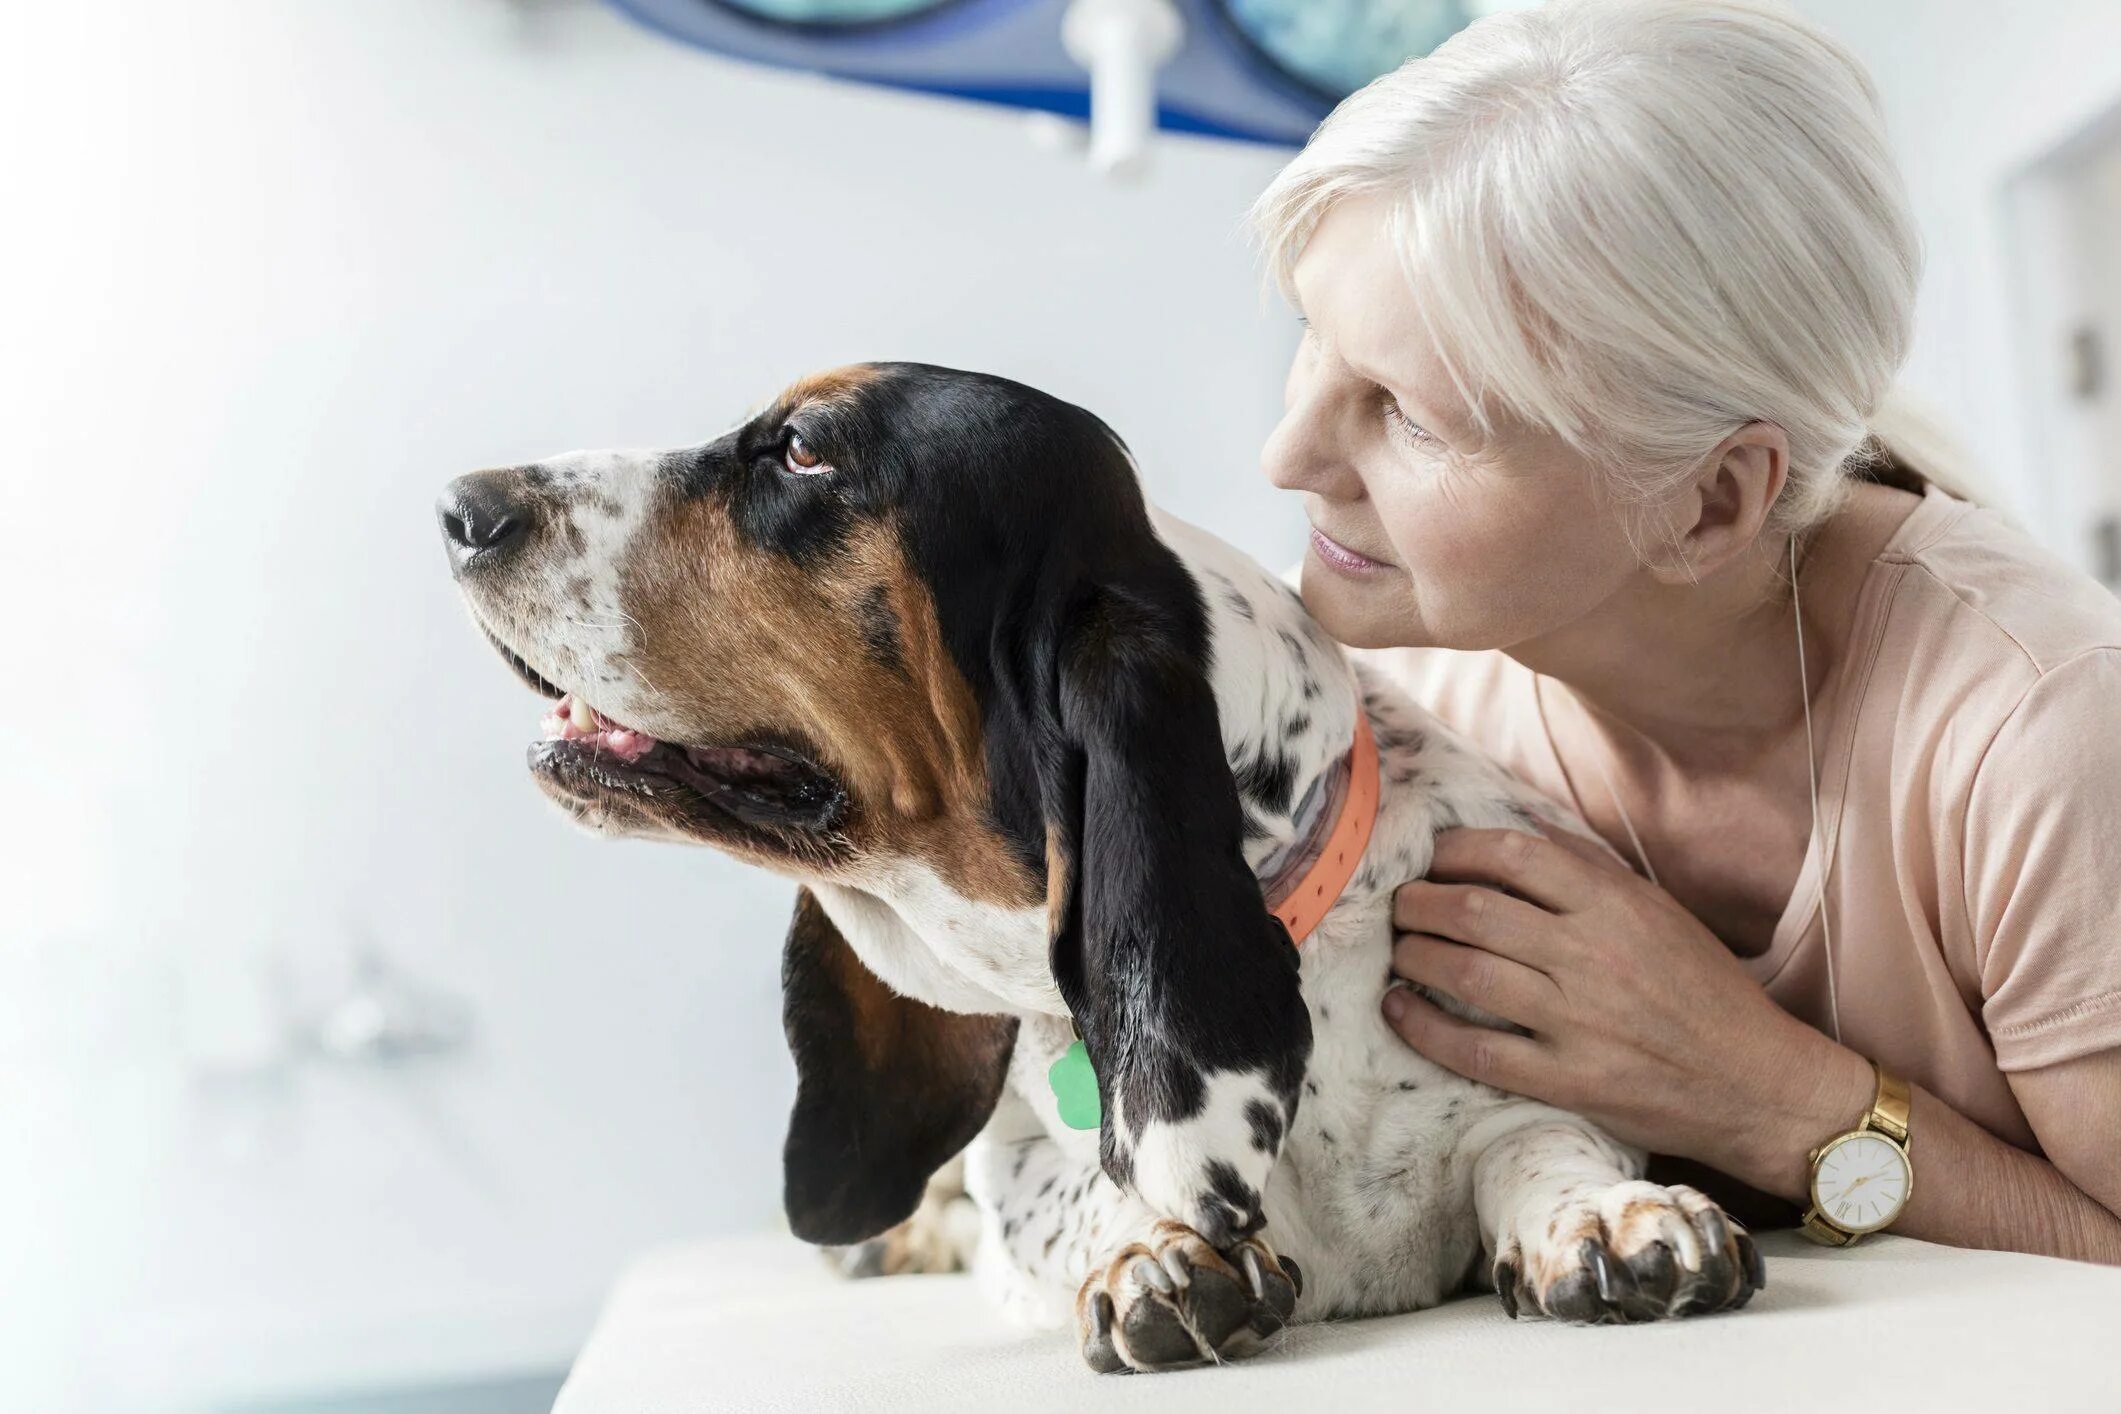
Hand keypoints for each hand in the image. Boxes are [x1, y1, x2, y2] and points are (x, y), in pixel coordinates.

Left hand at [1380, 828, 1872, 1199]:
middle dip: (1419, 901)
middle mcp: (1591, 955)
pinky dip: (1425, 1027)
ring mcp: (1577, 1020)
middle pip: (1474, 910)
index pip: (1512, 855)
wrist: (1756, 1083)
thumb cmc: (1704, 991)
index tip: (1431, 857)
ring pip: (1466, 972)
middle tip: (1400, 904)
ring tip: (1400, 949)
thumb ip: (1590, 870)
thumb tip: (1525, 828)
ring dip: (1414, 955)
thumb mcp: (1659, 912)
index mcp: (1613, 905)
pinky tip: (1399, 1009)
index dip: (1455, 850)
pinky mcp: (1568, 1079)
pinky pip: (1477, 1051)